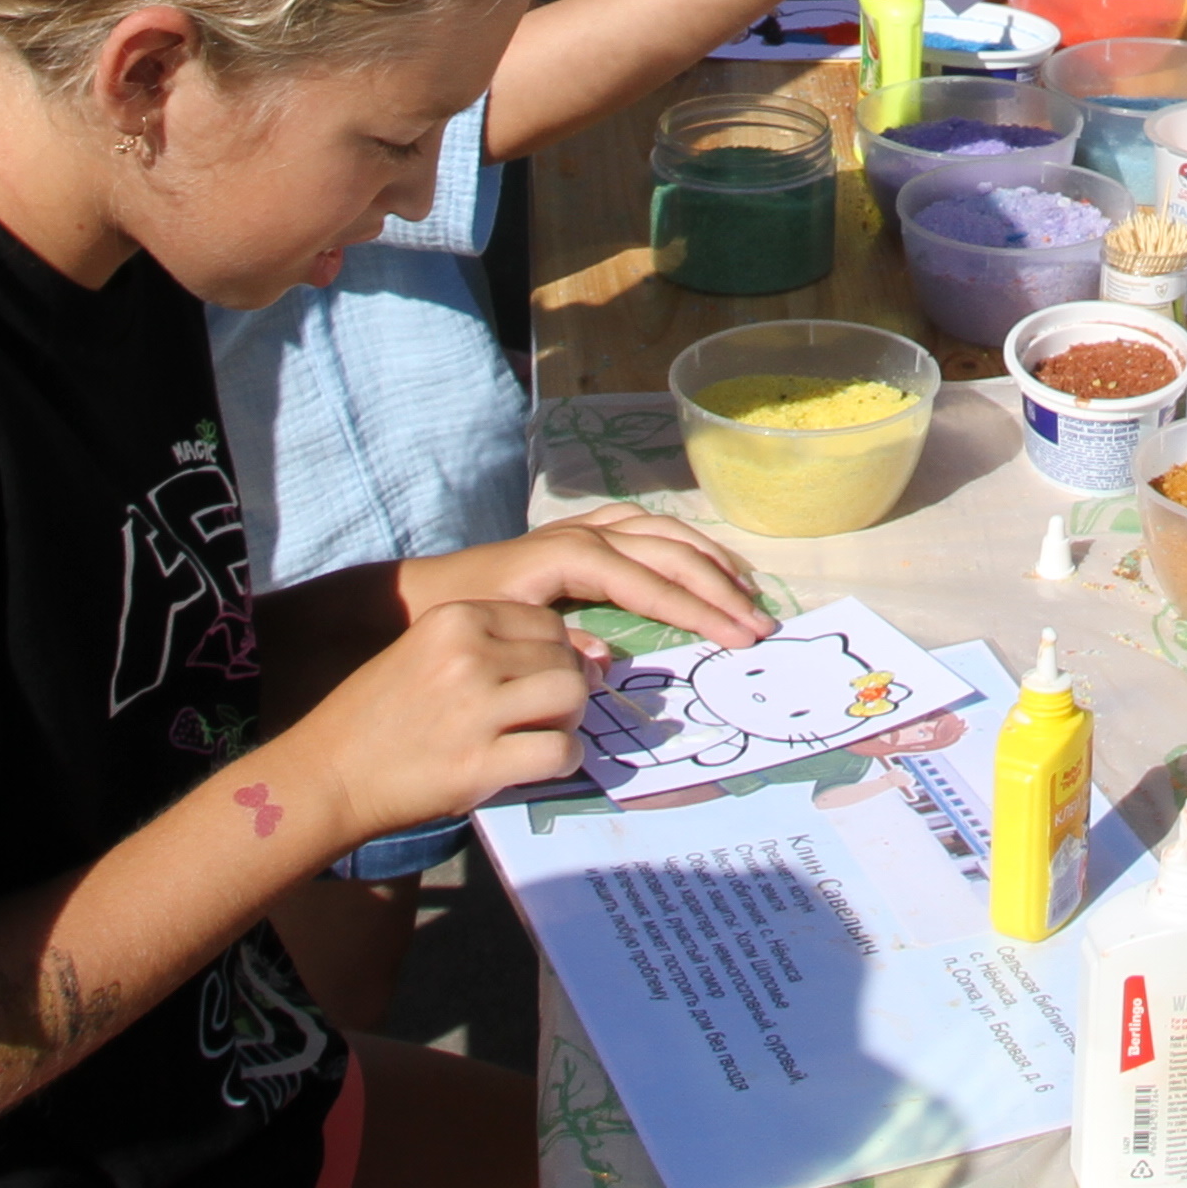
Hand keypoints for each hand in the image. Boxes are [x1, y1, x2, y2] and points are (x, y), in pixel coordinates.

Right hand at [286, 600, 603, 844]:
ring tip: (545, 735)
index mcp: (456, 618)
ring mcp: (475, 708)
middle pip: (564, 658)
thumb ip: (490, 647)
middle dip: (567, 687)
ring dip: (569, 720)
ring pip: (571, 697)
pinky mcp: (478, 762)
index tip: (543, 680)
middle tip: (545, 715)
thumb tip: (581, 656)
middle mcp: (469, 654)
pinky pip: (558, 751)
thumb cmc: (376, 716)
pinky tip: (541, 764)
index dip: (557, 653)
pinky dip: (564, 760)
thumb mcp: (426, 652)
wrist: (326, 774)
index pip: (545, 622)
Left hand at [418, 507, 771, 649]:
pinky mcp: (584, 532)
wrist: (428, 593)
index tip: (739, 637)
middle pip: (670, 553)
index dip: (700, 612)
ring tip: (747, 589)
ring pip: (665, 532)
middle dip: (719, 588)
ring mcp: (587, 527)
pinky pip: (648, 527)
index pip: (653, 584)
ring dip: (710, 558)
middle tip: (759, 623)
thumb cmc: (464, 617)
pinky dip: (683, 541)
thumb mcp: (506, 635)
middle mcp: (585, 533)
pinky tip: (704, 559)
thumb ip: (557, 647)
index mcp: (571, 556)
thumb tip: (604, 660)